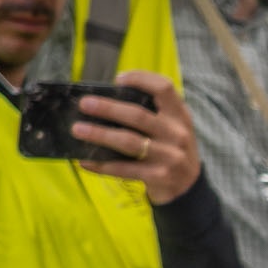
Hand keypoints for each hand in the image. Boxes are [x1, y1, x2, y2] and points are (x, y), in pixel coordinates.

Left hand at [73, 72, 199, 204]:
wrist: (189, 189)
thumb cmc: (171, 151)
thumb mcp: (173, 129)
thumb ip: (153, 114)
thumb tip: (107, 101)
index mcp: (180, 116)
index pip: (164, 88)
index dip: (140, 79)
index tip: (118, 79)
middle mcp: (177, 134)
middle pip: (138, 115)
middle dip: (107, 108)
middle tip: (84, 104)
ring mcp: (169, 157)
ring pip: (129, 142)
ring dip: (100, 134)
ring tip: (78, 130)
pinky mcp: (159, 177)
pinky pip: (124, 169)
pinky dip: (102, 164)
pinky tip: (85, 161)